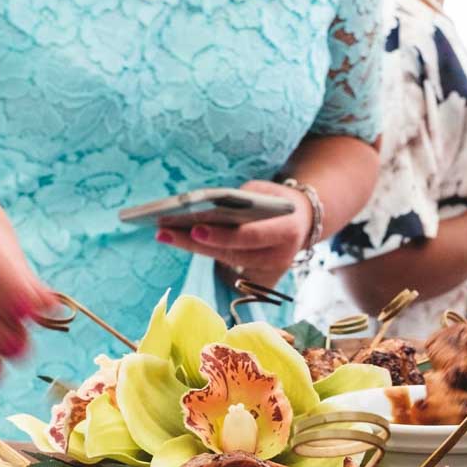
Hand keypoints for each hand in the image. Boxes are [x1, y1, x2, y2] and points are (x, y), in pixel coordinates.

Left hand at [159, 180, 312, 286]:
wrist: (302, 220)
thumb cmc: (277, 200)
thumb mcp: (264, 192)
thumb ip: (240, 201)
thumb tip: (202, 206)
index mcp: (287, 229)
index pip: (252, 236)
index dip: (223, 235)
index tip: (195, 228)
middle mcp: (279, 255)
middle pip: (231, 252)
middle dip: (196, 243)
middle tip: (166, 231)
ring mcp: (268, 268)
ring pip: (224, 259)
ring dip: (191, 247)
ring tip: (163, 233)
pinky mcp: (256, 274)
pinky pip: (224, 261)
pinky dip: (201, 249)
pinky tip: (178, 238)